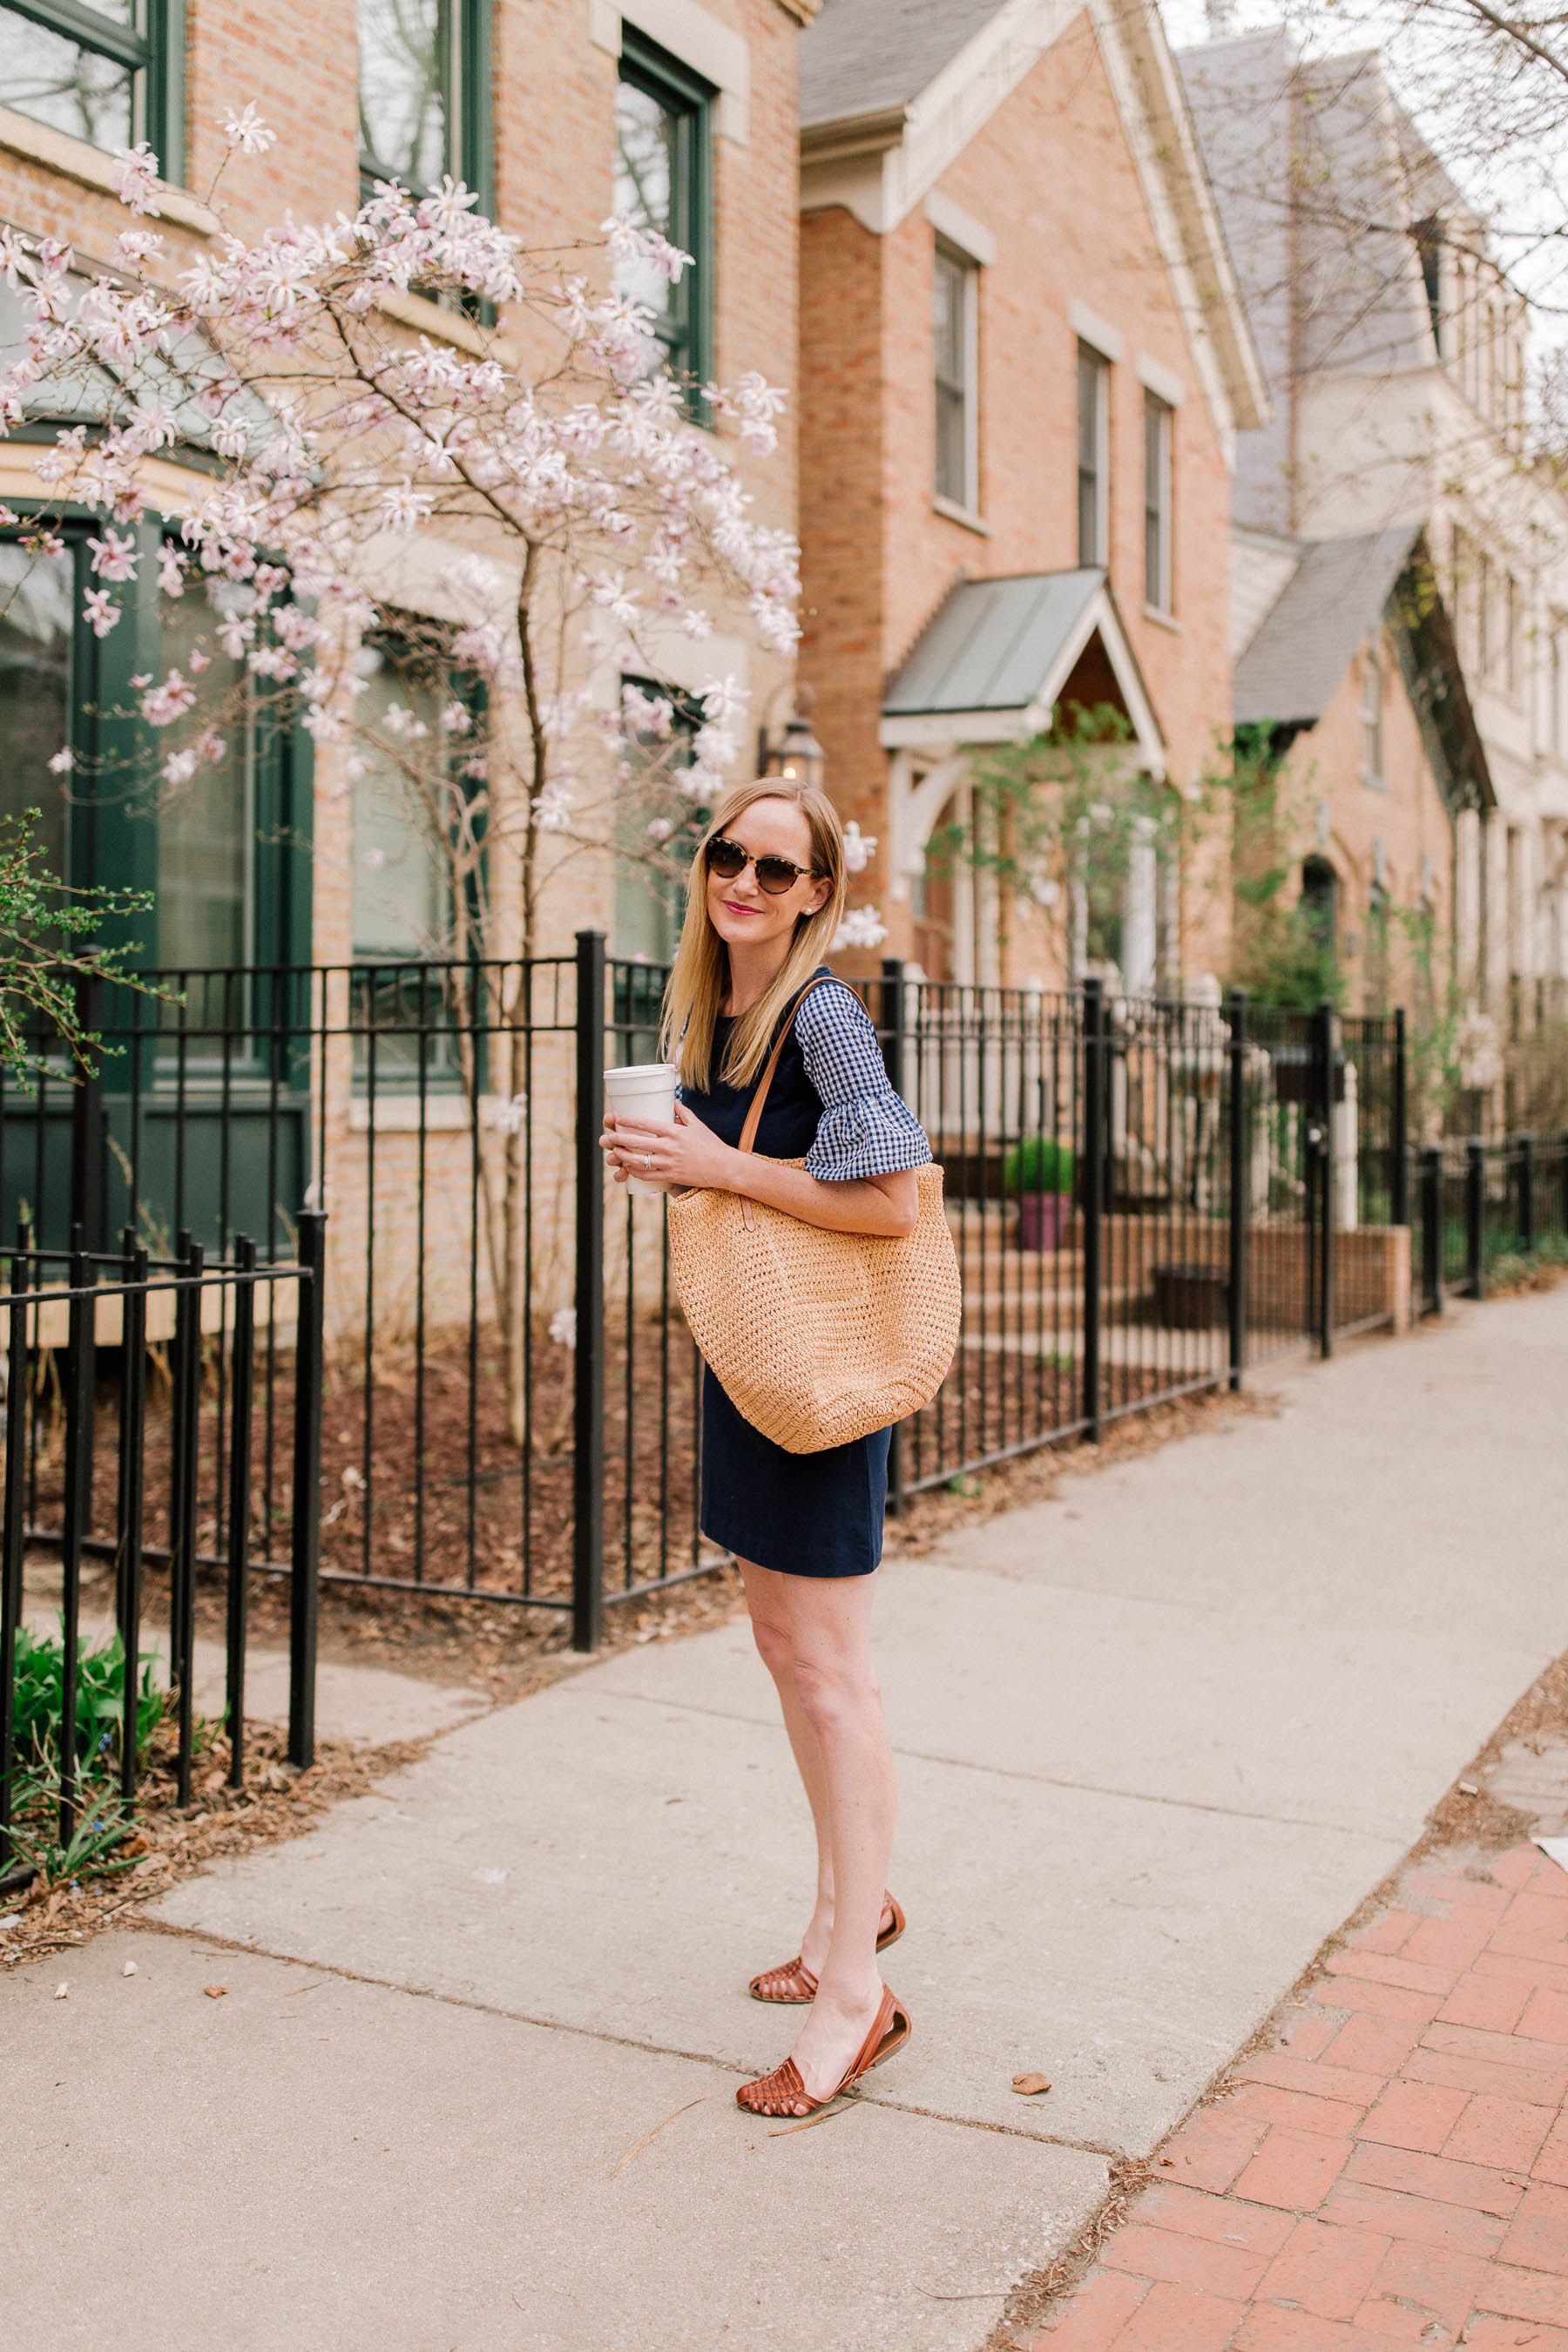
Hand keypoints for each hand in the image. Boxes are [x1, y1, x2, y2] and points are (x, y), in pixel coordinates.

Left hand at [600, 1102, 737, 1191]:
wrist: (724, 1167)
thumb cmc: (711, 1145)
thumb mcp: (698, 1124)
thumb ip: (683, 1112)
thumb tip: (672, 1101)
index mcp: (674, 1131)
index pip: (645, 1123)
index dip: (626, 1120)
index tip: (615, 1117)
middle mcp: (669, 1147)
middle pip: (636, 1142)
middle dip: (618, 1139)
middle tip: (607, 1136)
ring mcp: (669, 1163)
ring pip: (638, 1160)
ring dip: (623, 1156)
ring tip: (614, 1152)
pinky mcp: (670, 1176)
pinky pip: (648, 1175)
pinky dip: (635, 1171)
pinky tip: (628, 1168)